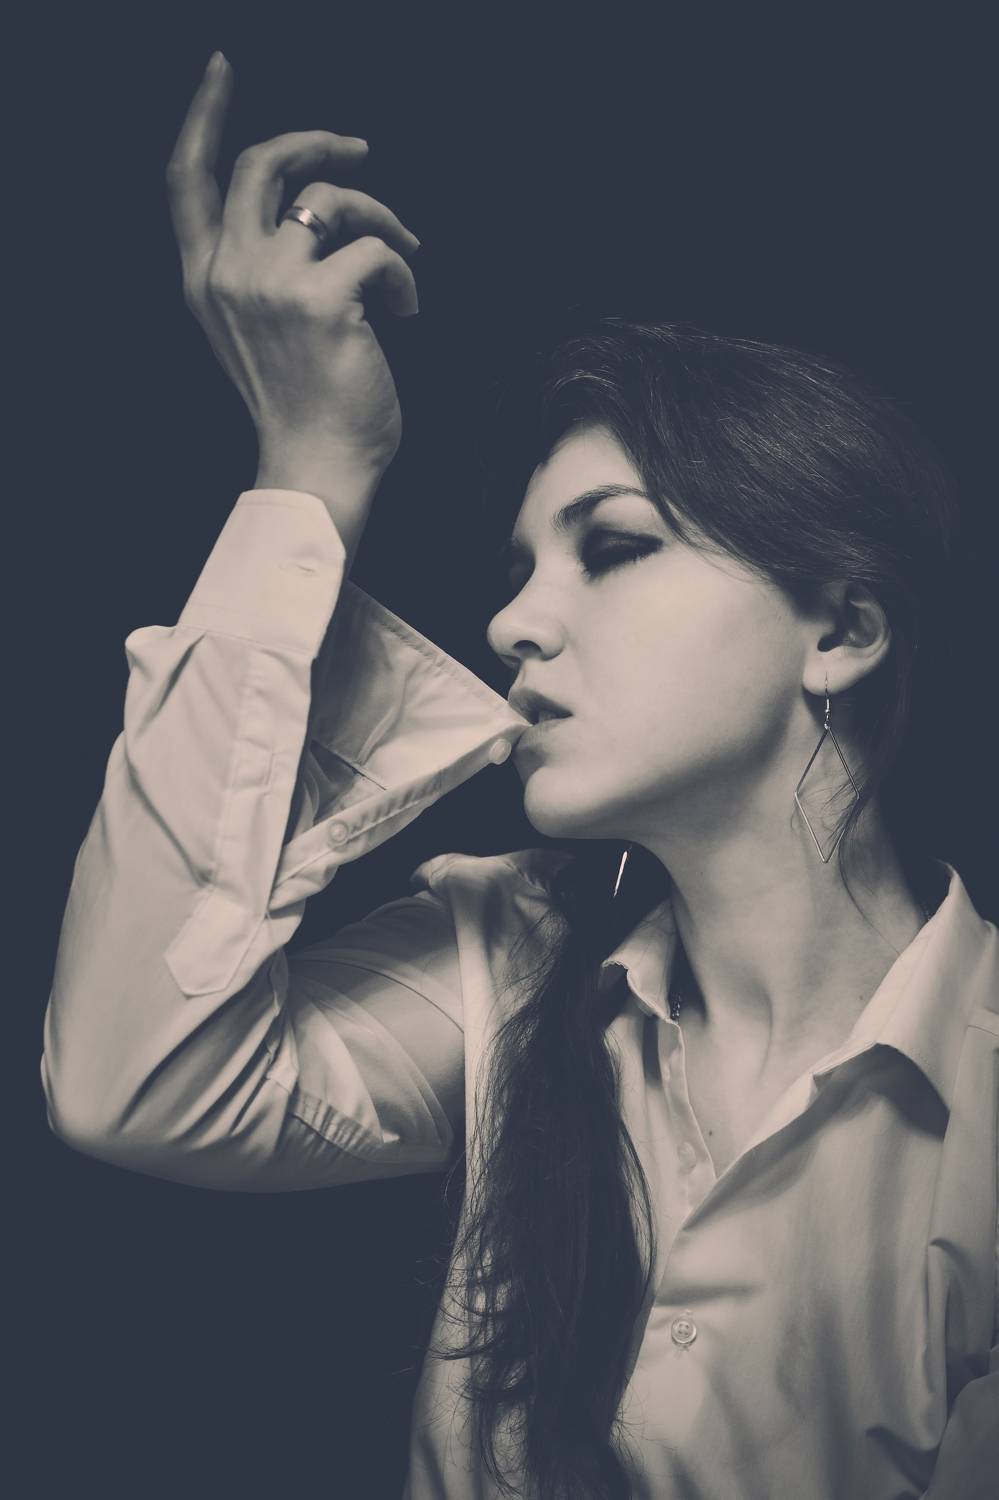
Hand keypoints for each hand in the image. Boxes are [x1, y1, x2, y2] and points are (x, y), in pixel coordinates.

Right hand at [165, 53, 420, 494]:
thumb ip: (258, 271)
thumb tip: (309, 212)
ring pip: (331, 198)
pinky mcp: (323, 297)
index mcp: (202, 280)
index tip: (221, 71)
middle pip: (261, 162)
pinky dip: (405, 273)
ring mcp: (271, 282)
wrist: (316, 466)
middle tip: (357, 148)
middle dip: (315, 139)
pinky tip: (407, 310)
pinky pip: (378, 249)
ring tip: (404, 254)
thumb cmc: (300, 407)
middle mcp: (227, 272)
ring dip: (380, 217)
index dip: (203, 114)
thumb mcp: (255, 331)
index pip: (187, 178)